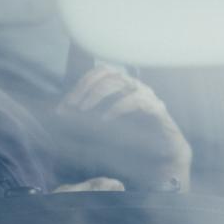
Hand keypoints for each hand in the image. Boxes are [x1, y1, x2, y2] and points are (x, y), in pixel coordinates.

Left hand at [55, 65, 191, 191]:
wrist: (163, 152)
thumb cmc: (134, 135)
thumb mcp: (105, 122)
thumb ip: (87, 115)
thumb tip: (61, 112)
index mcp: (124, 86)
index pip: (100, 71)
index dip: (81, 83)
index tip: (66, 103)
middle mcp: (136, 85)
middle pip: (108, 72)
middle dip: (86, 88)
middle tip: (73, 105)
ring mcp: (148, 95)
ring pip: (120, 82)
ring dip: (97, 95)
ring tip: (84, 110)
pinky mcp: (156, 108)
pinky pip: (135, 100)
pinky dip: (116, 107)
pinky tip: (105, 119)